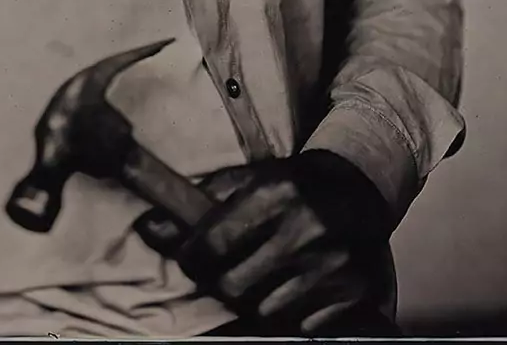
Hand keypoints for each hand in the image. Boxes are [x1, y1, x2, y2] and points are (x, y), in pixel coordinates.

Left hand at [134, 150, 392, 329]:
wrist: (356, 187)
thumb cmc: (292, 184)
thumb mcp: (247, 180)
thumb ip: (198, 203)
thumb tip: (150, 229)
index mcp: (273, 194)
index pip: (213, 244)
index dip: (192, 257)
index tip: (192, 257)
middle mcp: (303, 229)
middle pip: (234, 286)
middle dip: (221, 281)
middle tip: (226, 268)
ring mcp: (330, 264)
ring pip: (265, 311)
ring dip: (256, 299)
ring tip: (263, 274)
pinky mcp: (352, 291)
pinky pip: (302, 325)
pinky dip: (291, 313)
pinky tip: (293, 286)